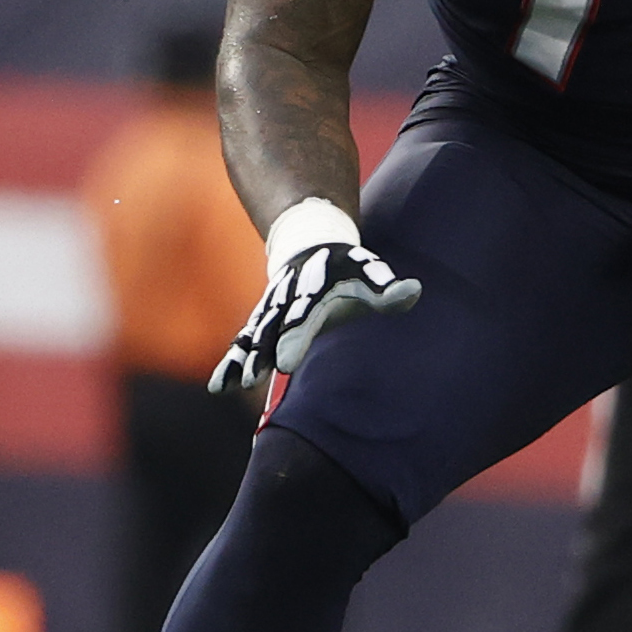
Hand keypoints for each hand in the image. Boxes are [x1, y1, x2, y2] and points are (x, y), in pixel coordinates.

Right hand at [209, 233, 420, 396]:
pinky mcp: (262, 323)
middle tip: (250, 379)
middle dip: (259, 355)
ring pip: (250, 338)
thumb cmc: (346, 267)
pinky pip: (243, 342)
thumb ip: (387, 288)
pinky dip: (230, 360)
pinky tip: (219, 386)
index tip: (285, 363)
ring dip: (239, 361)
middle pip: (269, 332)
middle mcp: (285, 305)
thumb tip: (412, 291)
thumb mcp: (368, 272)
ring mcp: (270, 313)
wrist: (309, 245)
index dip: (292, 339)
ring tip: (223, 386)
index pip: (301, 320)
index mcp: (312, 295)